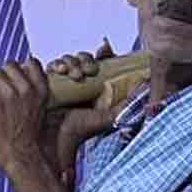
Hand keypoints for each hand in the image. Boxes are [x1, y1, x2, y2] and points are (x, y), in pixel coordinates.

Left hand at [0, 58, 50, 176]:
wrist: (22, 155)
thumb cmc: (30, 139)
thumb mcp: (40, 111)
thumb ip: (33, 95)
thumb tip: (18, 85)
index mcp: (41, 90)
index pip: (31, 63)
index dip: (20, 68)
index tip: (13, 76)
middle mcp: (26, 89)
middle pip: (9, 65)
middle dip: (2, 74)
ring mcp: (9, 94)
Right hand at [43, 40, 121, 186]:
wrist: (56, 142)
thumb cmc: (80, 132)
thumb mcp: (107, 118)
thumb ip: (125, 106)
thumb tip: (144, 87)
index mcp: (94, 86)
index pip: (100, 62)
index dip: (103, 53)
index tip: (104, 49)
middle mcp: (79, 81)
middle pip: (84, 58)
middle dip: (86, 60)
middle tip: (88, 71)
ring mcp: (62, 81)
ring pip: (69, 59)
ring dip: (72, 62)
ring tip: (74, 75)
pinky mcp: (47, 82)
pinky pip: (52, 65)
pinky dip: (57, 64)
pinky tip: (60, 71)